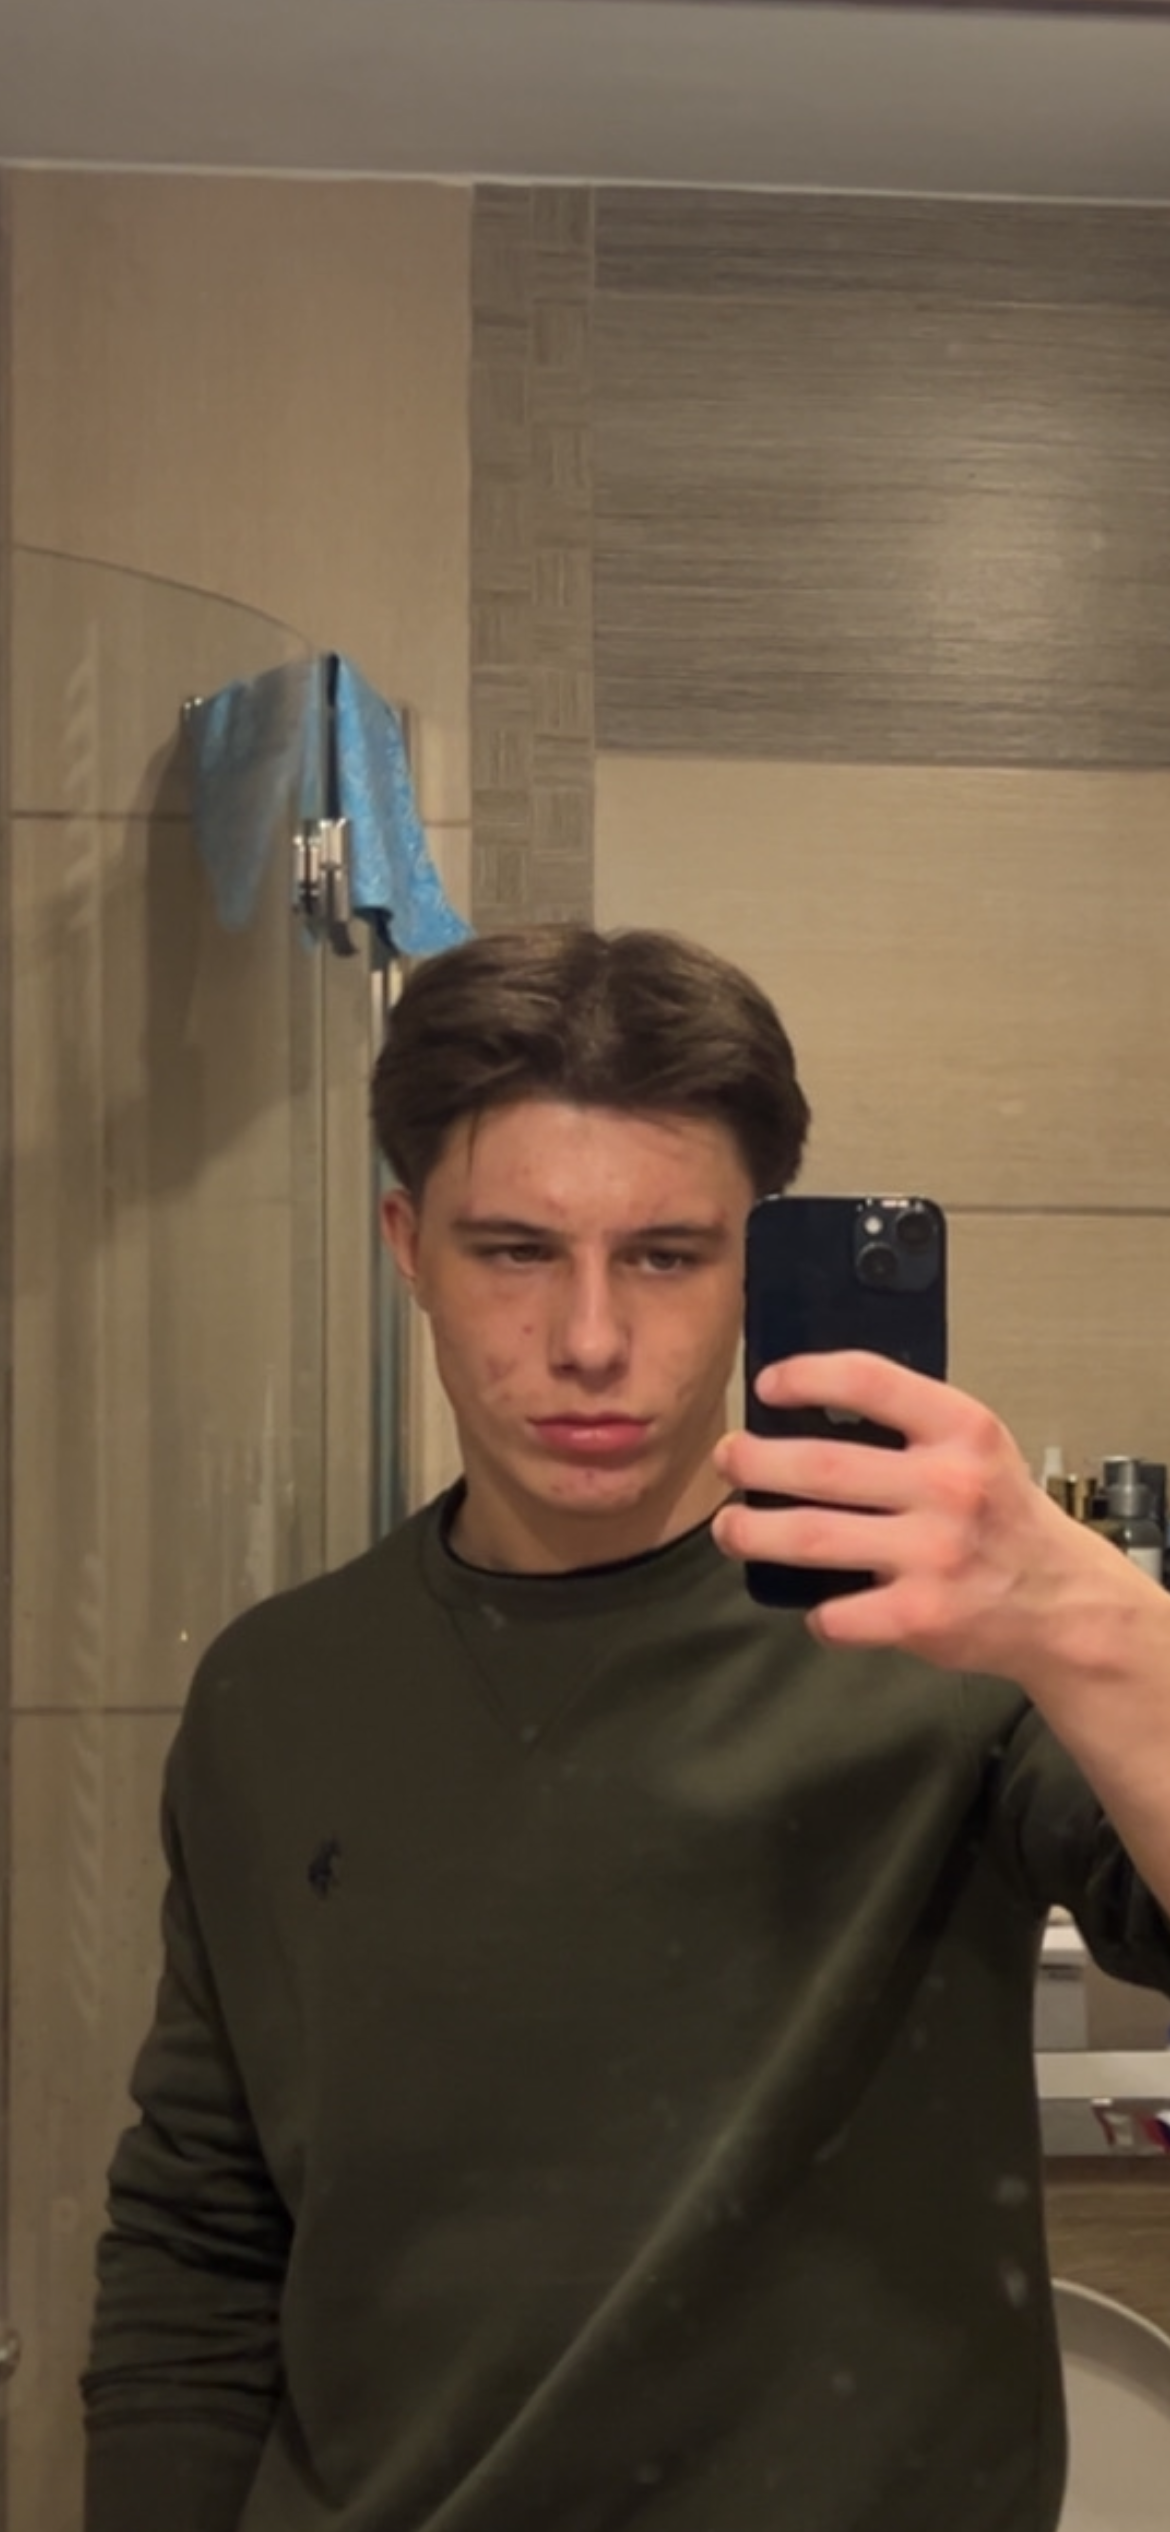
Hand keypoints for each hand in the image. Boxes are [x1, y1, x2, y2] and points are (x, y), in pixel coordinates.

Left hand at [711, 1350, 1145, 1681]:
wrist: (1065, 1602)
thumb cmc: (1004, 1517)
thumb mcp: (976, 1449)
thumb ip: (911, 1427)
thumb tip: (809, 1412)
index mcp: (962, 1429)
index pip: (869, 1382)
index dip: (807, 1377)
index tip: (767, 1386)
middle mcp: (949, 1486)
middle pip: (821, 1465)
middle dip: (756, 1461)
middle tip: (729, 1459)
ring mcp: (934, 1553)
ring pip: (813, 1538)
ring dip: (755, 1533)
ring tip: (730, 1528)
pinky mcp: (923, 1615)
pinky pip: (840, 1612)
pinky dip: (817, 1613)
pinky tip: (815, 1606)